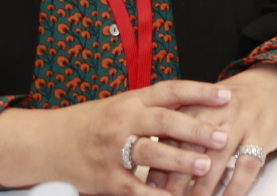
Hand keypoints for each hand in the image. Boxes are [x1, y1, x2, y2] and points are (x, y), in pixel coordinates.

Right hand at [0, 80, 233, 195]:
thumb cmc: (95, 123)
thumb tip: (200, 103)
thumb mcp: (124, 105)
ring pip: (149, 153)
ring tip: (203, 166)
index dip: (199, 92)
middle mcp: (123, 122)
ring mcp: (113, 151)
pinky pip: (133, 188)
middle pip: (163, 121)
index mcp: (131, 100)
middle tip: (222, 136)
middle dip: (195, 130)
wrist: (49, 142)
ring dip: (179, 160)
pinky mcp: (105, 179)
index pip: (170, 91)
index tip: (226, 97)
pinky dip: (153, 193)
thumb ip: (156, 106)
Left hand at [156, 66, 276, 195]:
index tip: (152, 189)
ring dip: (204, 186)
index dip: (160, 166)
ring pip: (217, 158)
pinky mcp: (261, 134)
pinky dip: (236, 187)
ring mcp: (240, 122)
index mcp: (196, 104)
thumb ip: (178, 136)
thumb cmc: (228, 107)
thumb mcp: (202, 111)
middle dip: (177, 179)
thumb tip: (154, 176)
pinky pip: (247, 165)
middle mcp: (216, 111)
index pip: (171, 138)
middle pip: (191, 148)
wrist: (270, 86)